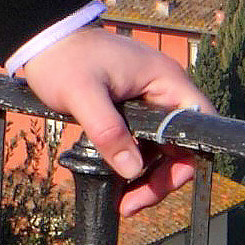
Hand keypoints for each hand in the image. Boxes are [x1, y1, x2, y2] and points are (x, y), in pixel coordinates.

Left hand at [16, 27, 209, 217]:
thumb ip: (108, 130)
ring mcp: (151, 101)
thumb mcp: (83, 95)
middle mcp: (165, 91)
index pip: (199, 124)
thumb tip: (132, 169)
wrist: (45, 40)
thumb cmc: (65, 59)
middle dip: (162, 179)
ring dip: (148, 177)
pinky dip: (135, 165)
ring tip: (121, 200)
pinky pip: (146, 144)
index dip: (188, 158)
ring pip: (164, 149)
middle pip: (183, 144)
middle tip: (131, 204)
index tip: (159, 184)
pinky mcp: (135, 111)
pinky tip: (116, 182)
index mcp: (166, 80)